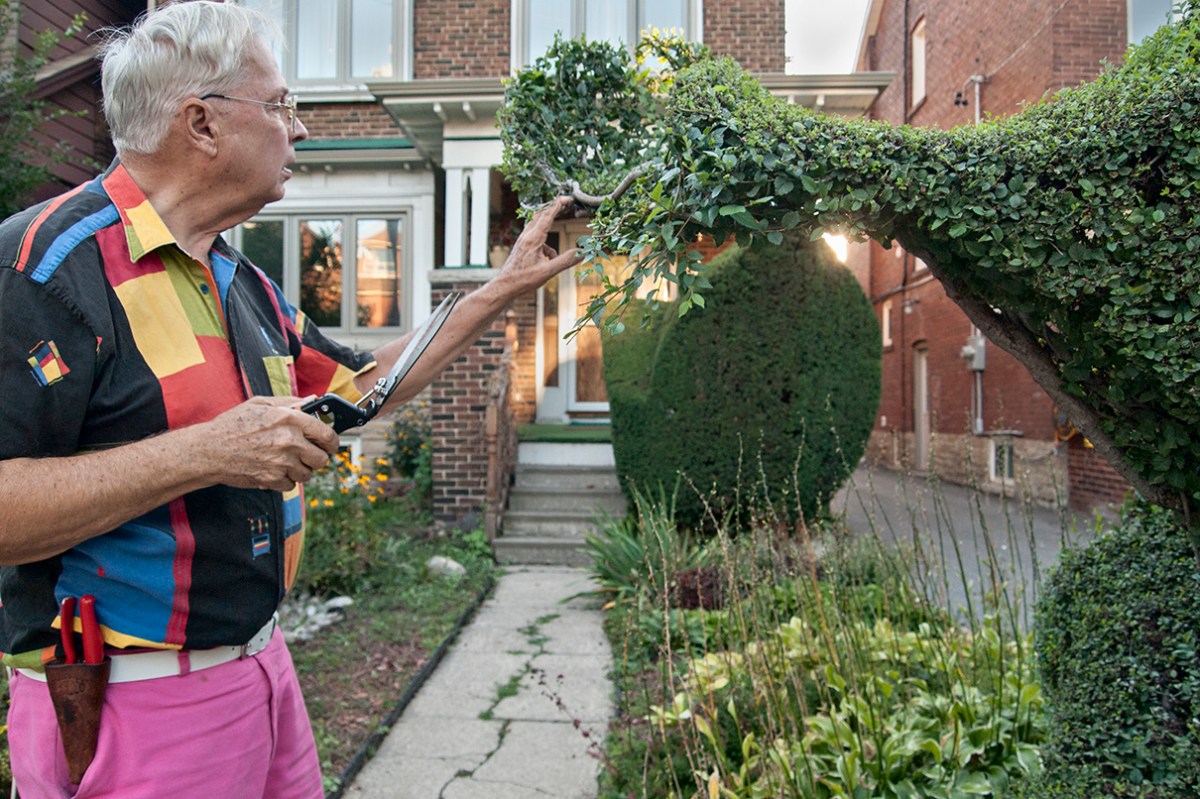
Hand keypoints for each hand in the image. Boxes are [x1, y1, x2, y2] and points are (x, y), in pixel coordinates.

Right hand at [194, 396, 339, 490]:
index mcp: (289, 419)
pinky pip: (291, 485)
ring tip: (286, 461)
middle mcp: (289, 441)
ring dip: (300, 470)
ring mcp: (281, 462)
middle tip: (306, 454)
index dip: (332, 441)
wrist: (208, 450)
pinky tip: (274, 470)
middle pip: (321, 458)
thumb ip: (289, 402)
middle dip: (316, 457)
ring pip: (308, 474)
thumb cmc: (232, 425)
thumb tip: (312, 401)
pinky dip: (285, 480)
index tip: (330, 444)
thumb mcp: (260, 404)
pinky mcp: (272, 479)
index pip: (327, 434)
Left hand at [495, 196, 583, 291]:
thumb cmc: (524, 279)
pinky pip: (536, 239)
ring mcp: (523, 241)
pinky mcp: (522, 246)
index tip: (567, 198)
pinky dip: (545, 244)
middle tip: (566, 204)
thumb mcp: (548, 272)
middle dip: (554, 209)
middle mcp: (527, 236)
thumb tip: (582, 252)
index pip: (547, 216)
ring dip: (549, 226)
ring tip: (559, 237)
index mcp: (533, 239)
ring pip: (537, 226)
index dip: (558, 205)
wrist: (505, 286)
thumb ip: (565, 260)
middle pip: (541, 215)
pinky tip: (549, 258)